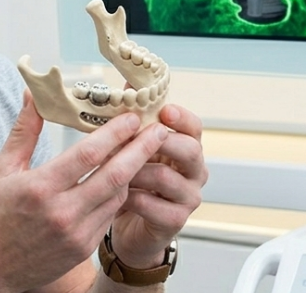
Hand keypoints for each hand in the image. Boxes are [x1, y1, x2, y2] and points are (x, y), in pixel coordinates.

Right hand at [0, 89, 170, 292]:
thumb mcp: (1, 169)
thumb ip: (24, 131)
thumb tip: (32, 95)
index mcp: (40, 188)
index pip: (88, 154)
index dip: (115, 133)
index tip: (132, 116)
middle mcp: (62, 212)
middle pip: (114, 175)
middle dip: (142, 149)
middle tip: (159, 129)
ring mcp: (76, 233)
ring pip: (118, 195)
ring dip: (135, 171)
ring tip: (146, 149)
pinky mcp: (84, 247)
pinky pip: (110, 214)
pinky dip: (120, 193)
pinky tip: (124, 177)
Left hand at [109, 104, 207, 268]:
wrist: (129, 223)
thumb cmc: (132, 179)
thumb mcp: (132, 147)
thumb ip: (134, 119)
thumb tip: (128, 82)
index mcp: (186, 148)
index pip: (195, 128)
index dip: (181, 117)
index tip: (164, 110)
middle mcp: (194, 172)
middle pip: (190, 150)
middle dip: (160, 141)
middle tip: (134, 137)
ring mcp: (188, 197)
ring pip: (166, 177)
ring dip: (134, 169)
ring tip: (111, 167)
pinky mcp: (175, 221)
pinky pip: (152, 204)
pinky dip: (130, 197)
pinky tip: (115, 195)